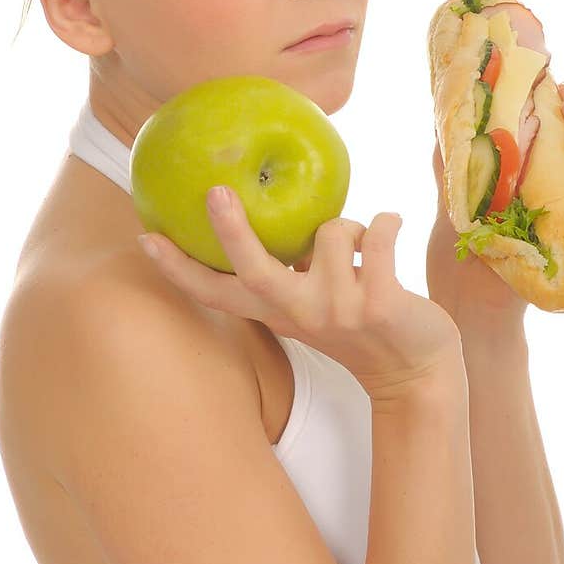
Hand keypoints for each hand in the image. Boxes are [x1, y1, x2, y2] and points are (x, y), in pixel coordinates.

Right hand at [139, 187, 465, 400]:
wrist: (417, 371)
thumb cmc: (361, 321)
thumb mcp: (313, 301)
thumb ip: (289, 268)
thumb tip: (265, 208)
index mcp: (277, 312)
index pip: (215, 293)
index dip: (178, 268)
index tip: (146, 236)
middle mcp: (300, 314)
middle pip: (254, 271)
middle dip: (233, 231)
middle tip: (217, 192)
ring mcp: (339, 312)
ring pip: (333, 231)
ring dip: (353, 226)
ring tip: (365, 251)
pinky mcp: (381, 306)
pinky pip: (378, 234)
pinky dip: (388, 221)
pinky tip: (393, 226)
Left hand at [427, 80, 563, 325]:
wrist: (468, 303)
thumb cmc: (459, 259)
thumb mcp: (451, 202)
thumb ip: (451, 168)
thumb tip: (441, 126)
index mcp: (522, 181)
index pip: (546, 136)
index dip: (551, 107)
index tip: (545, 77)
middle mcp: (548, 192)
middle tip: (561, 87)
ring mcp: (563, 208)